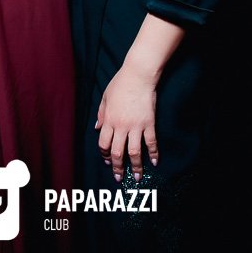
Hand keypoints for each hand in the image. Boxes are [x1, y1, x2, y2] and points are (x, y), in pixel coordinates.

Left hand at [95, 68, 158, 182]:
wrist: (138, 75)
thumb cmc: (120, 84)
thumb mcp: (105, 98)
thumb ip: (101, 114)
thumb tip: (97, 128)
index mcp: (109, 120)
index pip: (104, 144)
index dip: (105, 155)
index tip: (108, 161)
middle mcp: (121, 126)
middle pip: (118, 152)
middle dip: (118, 167)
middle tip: (119, 177)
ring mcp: (136, 126)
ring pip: (134, 152)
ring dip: (135, 166)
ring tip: (137, 177)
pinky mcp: (149, 123)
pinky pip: (151, 142)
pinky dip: (153, 153)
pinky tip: (154, 162)